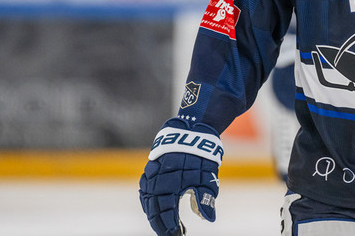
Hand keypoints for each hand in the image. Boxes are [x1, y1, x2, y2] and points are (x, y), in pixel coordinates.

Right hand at [139, 118, 223, 235]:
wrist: (192, 128)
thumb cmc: (202, 154)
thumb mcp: (208, 176)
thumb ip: (206, 198)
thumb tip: (209, 219)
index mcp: (170, 183)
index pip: (166, 212)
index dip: (170, 226)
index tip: (178, 235)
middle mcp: (157, 179)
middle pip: (154, 209)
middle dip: (161, 224)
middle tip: (171, 234)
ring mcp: (151, 173)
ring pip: (147, 200)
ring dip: (154, 215)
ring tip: (165, 226)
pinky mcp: (151, 167)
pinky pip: (145, 189)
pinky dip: (149, 202)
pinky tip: (154, 209)